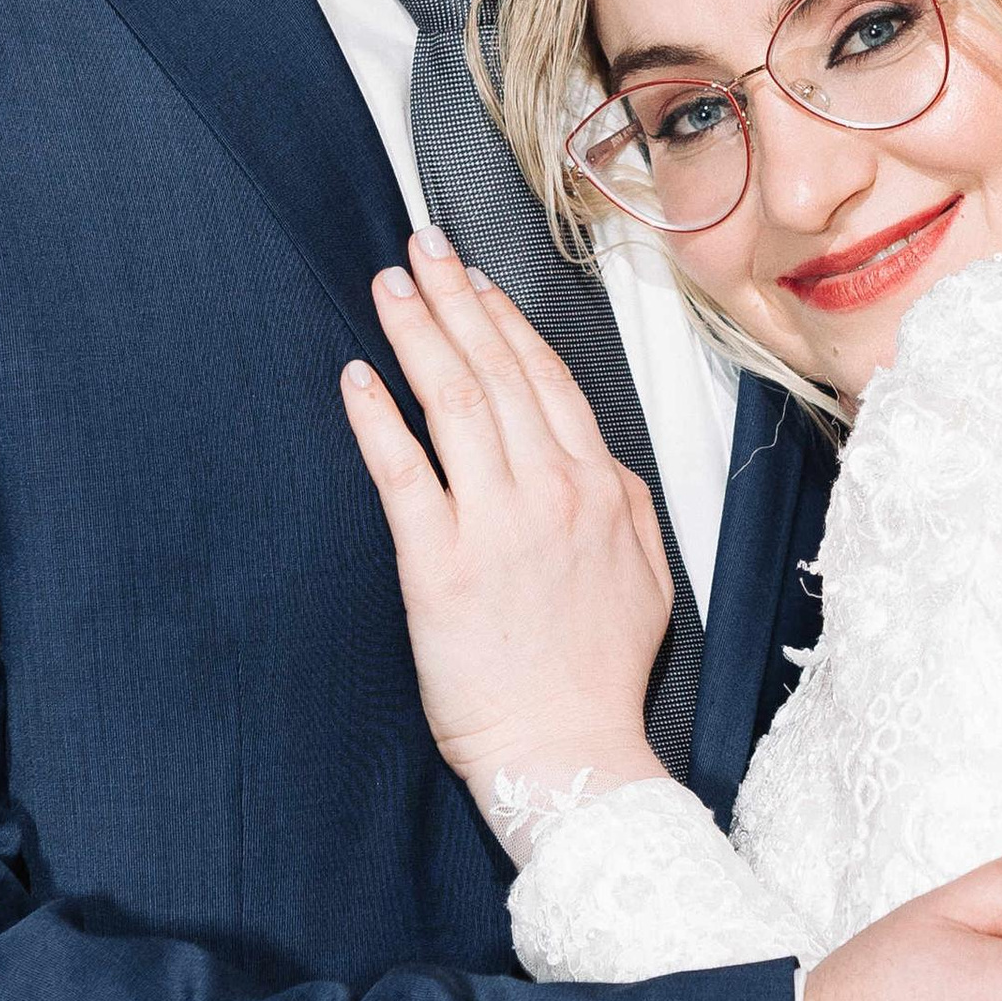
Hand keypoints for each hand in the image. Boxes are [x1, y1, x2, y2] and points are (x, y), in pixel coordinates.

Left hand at [341, 231, 670, 828]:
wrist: (569, 754)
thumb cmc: (597, 677)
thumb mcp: (645, 575)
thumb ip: (621, 503)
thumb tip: (594, 457)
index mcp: (598, 489)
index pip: (547, 380)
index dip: (505, 321)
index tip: (476, 280)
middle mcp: (550, 493)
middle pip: (497, 370)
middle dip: (455, 298)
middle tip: (420, 246)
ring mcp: (495, 524)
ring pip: (455, 401)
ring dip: (418, 333)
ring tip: (388, 287)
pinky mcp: (440, 565)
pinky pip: (403, 472)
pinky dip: (378, 417)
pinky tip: (357, 377)